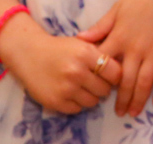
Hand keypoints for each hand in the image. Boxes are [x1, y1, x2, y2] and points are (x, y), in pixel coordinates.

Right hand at [0, 19, 121, 113]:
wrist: (29, 53)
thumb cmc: (59, 48)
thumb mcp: (82, 43)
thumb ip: (101, 54)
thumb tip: (124, 68)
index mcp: (86, 53)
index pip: (115, 73)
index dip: (115, 76)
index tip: (111, 75)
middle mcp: (76, 71)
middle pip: (105, 90)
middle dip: (103, 86)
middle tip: (95, 81)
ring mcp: (66, 88)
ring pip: (93, 102)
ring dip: (91, 96)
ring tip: (82, 86)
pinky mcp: (55, 101)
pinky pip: (77, 109)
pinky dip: (77, 103)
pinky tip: (71, 92)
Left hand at [77, 0, 152, 116]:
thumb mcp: (117, 9)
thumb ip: (100, 27)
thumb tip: (79, 38)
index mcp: (119, 37)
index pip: (104, 64)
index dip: (99, 78)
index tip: (97, 89)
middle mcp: (135, 48)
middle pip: (125, 80)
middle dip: (121, 98)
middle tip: (118, 113)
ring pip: (144, 81)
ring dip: (138, 99)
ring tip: (133, 112)